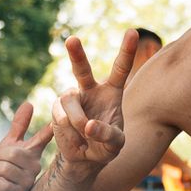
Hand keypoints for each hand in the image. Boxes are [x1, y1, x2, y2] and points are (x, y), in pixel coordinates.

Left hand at [0, 102, 54, 190]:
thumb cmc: (7, 164)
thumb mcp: (12, 143)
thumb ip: (20, 125)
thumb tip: (29, 103)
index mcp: (34, 151)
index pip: (44, 138)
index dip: (48, 131)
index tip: (55, 123)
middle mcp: (35, 166)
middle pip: (13, 153)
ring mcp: (27, 181)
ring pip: (5, 168)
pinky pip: (0, 183)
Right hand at [51, 31, 135, 175]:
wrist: (84, 158)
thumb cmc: (105, 146)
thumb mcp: (115, 145)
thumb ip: (108, 135)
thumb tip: (89, 125)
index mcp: (112, 92)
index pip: (120, 68)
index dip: (126, 51)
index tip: (133, 31)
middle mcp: (90, 89)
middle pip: (82, 69)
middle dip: (76, 54)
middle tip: (72, 39)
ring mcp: (72, 97)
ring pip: (70, 102)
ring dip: (78, 121)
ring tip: (84, 135)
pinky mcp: (57, 108)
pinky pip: (61, 116)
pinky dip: (69, 131)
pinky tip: (74, 137)